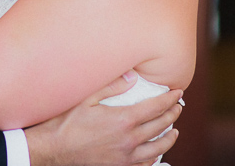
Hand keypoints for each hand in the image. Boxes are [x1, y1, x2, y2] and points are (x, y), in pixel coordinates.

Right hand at [25, 72, 182, 165]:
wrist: (55, 150)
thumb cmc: (68, 123)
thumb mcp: (88, 99)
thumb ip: (112, 87)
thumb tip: (132, 77)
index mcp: (124, 120)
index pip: (156, 107)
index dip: (169, 99)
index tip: (177, 93)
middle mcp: (129, 140)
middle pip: (161, 126)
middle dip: (173, 114)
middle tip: (178, 107)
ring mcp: (126, 157)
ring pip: (158, 148)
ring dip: (170, 138)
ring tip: (174, 131)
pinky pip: (145, 165)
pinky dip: (155, 157)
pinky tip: (156, 152)